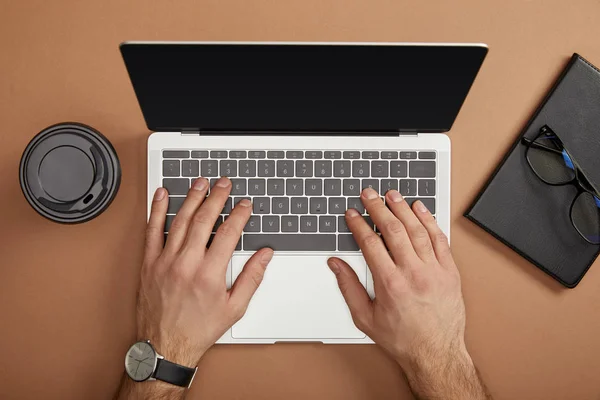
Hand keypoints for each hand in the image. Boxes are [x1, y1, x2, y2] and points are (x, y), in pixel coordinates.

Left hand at [138, 177, 272, 366]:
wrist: (165, 346)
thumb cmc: (199, 329)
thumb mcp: (235, 308)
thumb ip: (252, 277)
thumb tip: (264, 255)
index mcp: (209, 274)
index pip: (229, 233)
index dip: (239, 214)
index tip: (244, 204)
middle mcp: (186, 264)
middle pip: (204, 220)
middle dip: (216, 198)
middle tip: (223, 183)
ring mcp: (165, 262)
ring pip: (180, 221)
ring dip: (191, 198)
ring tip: (200, 183)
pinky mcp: (149, 264)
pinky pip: (152, 231)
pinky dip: (157, 211)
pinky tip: (162, 195)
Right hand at [328, 188, 468, 373]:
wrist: (436, 354)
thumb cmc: (402, 338)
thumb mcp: (365, 317)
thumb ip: (348, 287)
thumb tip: (336, 265)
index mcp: (390, 284)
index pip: (370, 243)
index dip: (359, 224)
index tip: (353, 214)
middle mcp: (413, 274)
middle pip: (393, 230)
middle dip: (378, 208)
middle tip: (370, 195)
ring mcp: (434, 271)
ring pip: (417, 230)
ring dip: (403, 208)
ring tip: (392, 195)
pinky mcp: (450, 272)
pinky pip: (440, 239)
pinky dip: (429, 221)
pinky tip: (420, 209)